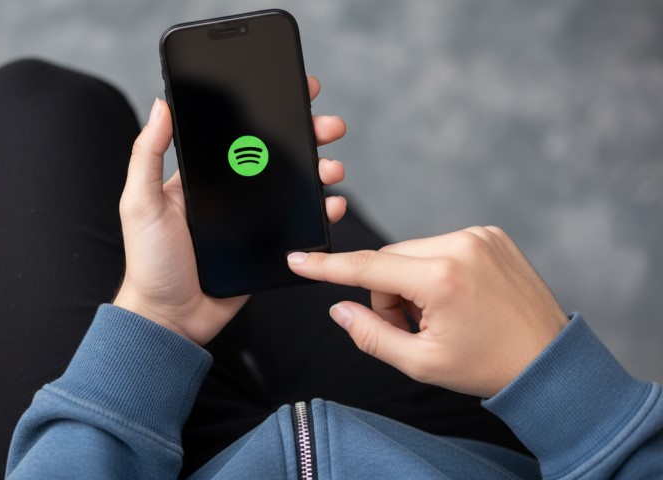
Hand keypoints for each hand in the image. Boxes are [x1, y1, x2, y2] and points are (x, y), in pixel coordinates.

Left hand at [113, 77, 346, 344]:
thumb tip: (161, 105)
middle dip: (306, 136)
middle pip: (275, 154)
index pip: (238, 134)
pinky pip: (298, 223)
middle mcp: (229, 192)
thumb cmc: (150, 263)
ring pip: (293, 185)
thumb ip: (148, 155)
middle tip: (328, 126)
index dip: (266, 111)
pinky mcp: (266, 245)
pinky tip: (331, 205)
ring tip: (333, 169)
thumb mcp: (140, 203)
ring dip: (318, 171)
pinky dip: (319, 212)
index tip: (294, 94)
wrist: (170, 317)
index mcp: (201, 176)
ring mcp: (251, 219)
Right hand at [287, 226, 569, 396]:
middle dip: (387, 291)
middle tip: (410, 326)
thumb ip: (370, 334)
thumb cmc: (488, 366)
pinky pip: (440, 246)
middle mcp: (460, 246)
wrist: (549, 360)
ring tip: (440, 315)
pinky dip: (434, 270)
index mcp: (442, 278)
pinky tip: (457, 298)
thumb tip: (339, 309)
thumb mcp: (421, 362)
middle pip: (389, 258)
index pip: (368, 267)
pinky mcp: (491, 234)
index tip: (298, 260)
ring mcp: (479, 235)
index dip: (328, 267)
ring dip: (411, 280)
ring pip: (412, 251)